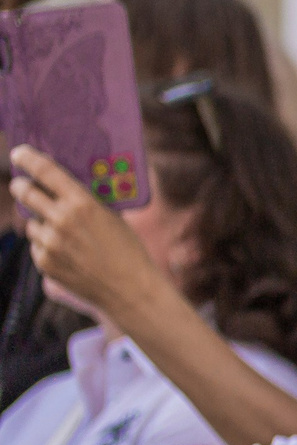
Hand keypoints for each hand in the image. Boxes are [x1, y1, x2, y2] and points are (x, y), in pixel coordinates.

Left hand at [9, 145, 167, 318]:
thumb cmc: (128, 251)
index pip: (43, 171)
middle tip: (23, 186)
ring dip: (42, 224)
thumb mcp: (113, 217)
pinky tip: (70, 255)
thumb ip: (87, 202)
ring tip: (66, 236)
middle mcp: (61, 220)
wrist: (131, 290)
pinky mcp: (44, 263)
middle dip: (21, 186)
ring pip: (31, 224)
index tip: (19, 153)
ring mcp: (50, 243)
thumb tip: (66, 188)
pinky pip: (38, 246)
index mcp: (82, 203)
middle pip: (24, 192)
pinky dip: (48, 247)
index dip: (26, 158)